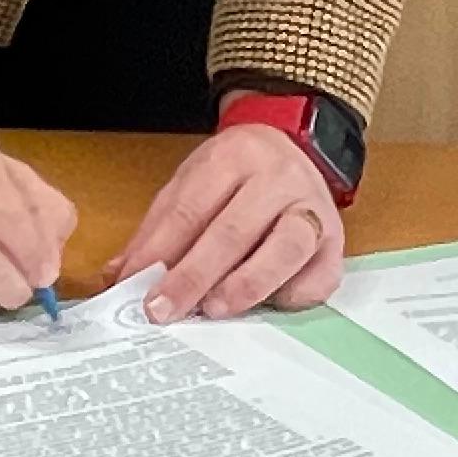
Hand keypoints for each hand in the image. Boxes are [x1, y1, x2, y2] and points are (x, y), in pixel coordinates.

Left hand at [108, 122, 344, 323]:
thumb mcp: (190, 184)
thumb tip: (119, 275)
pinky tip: (268, 306)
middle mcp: (278, 178)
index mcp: (234, 156)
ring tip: (215, 309)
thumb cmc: (235, 175)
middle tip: (166, 310)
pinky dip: (293, 295)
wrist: (294, 146)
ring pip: (285, 248)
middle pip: (234, 230)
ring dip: (247, 285)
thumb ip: (157, 229)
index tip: (136, 288)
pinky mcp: (337, 239)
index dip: (160, 252)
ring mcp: (313, 207)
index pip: (192, 208)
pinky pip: (321, 275)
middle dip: (194, 276)